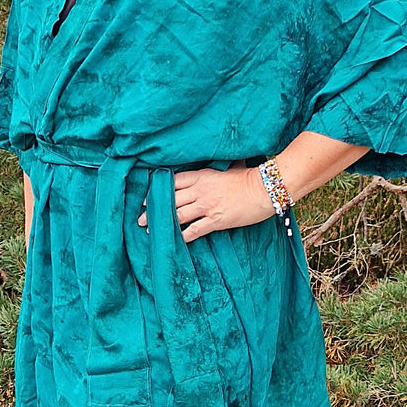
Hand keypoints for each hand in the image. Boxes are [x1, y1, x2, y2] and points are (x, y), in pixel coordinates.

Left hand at [137, 165, 274, 242]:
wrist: (265, 189)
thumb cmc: (249, 177)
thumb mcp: (228, 168)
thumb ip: (214, 169)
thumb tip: (213, 167)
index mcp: (202, 176)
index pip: (174, 182)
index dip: (159, 190)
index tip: (148, 198)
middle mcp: (200, 191)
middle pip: (171, 199)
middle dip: (154, 209)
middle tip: (141, 217)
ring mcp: (207, 206)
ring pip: (178, 215)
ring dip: (162, 223)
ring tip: (149, 229)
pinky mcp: (216, 220)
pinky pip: (195, 230)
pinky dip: (183, 235)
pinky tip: (174, 239)